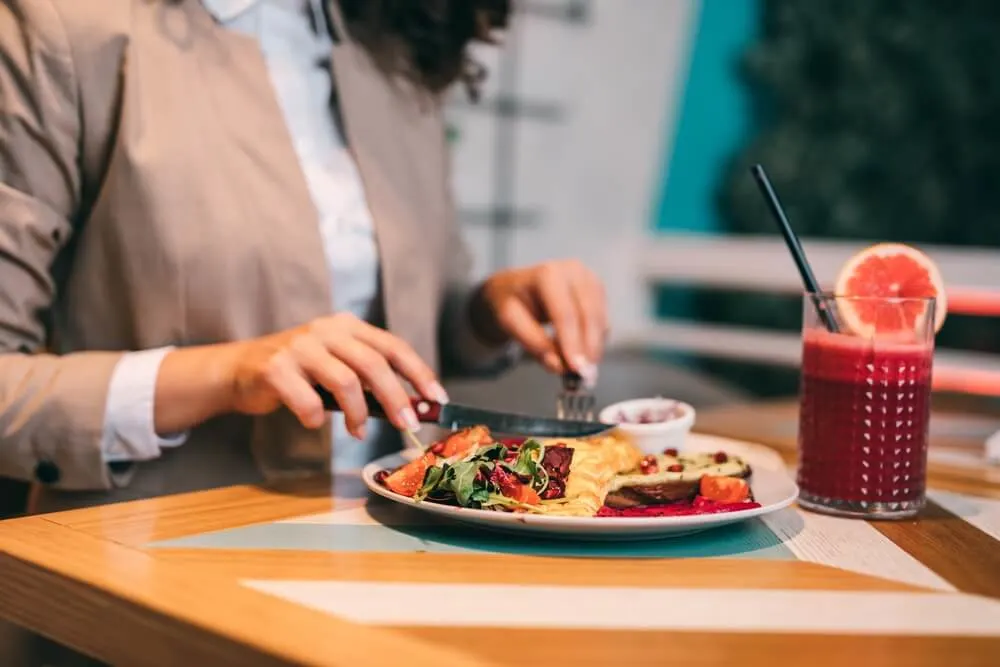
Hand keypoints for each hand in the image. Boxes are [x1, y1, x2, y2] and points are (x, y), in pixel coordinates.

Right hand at [228, 313, 447, 436]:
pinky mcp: (275, 368)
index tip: (436, 399)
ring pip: (345, 381)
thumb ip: (367, 379)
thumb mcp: (336, 365)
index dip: (418, 372)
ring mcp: (299, 347)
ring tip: (357, 432)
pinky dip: (317, 417)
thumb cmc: (297, 373)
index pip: (393, 346)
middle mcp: (325, 330)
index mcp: (346, 326)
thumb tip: (410, 407)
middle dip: (396, 398)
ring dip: (358, 414)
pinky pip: (308, 401)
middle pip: (373, 364)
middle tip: (407, 425)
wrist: (238, 370)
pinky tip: (314, 421)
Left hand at [471, 259, 607, 382]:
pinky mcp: (598, 291)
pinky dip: (595, 341)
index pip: (565, 313)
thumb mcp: (508, 321)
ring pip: (600, 320)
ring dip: (593, 348)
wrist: (515, 287)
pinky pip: (603, 321)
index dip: (572, 343)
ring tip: (579, 370)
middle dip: (588, 349)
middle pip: (588, 316)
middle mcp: (573, 272)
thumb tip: (558, 365)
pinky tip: (580, 353)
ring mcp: (589, 280)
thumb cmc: (511, 301)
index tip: (575, 368)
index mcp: (548, 274)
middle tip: (583, 376)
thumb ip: (533, 342)